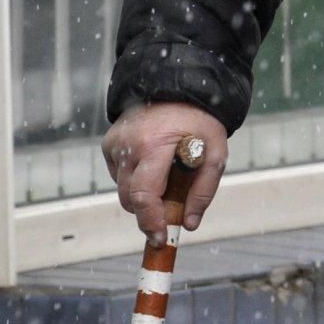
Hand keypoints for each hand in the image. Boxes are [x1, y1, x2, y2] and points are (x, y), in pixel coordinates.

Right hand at [102, 102, 229, 241]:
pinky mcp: (109, 143)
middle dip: (148, 213)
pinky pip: (119, 175)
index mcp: (154, 146)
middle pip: (130, 199)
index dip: (150, 222)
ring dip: (142, 194)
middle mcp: (128, 145)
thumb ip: (204, 190)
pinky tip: (152, 163)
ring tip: (166, 177)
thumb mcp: (215, 152)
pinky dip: (134, 179)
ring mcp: (114, 143)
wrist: (175, 86)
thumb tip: (190, 224)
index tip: (160, 238)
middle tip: (170, 214)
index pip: (143, 195)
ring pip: (123, 189)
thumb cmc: (198, 120)